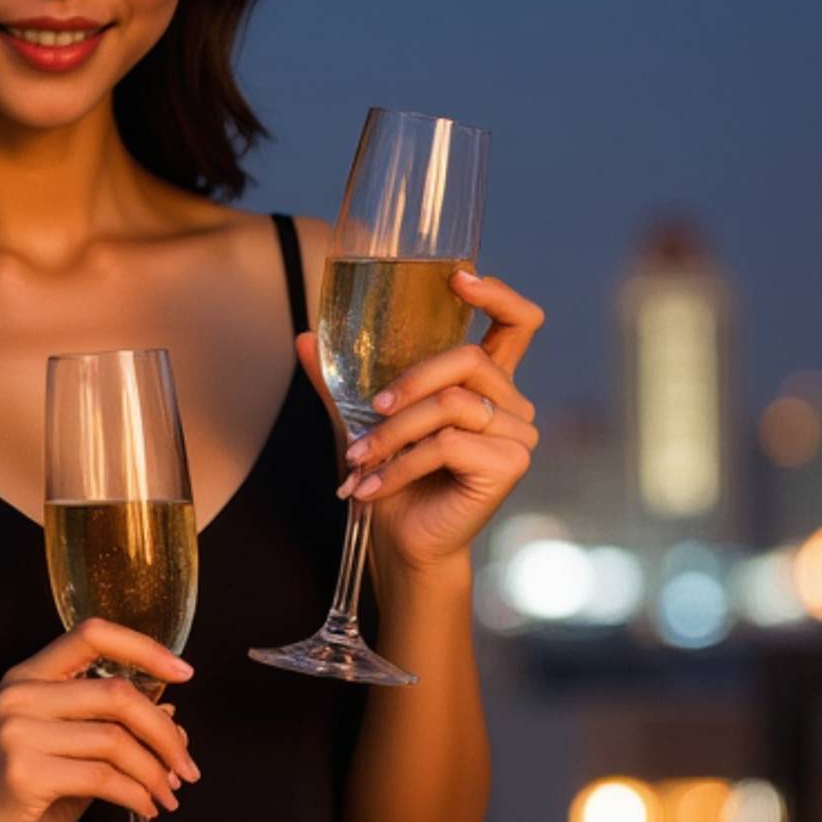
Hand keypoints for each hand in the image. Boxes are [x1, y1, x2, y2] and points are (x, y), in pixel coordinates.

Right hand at [0, 617, 199, 821]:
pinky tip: (144, 809)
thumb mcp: (66, 753)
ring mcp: (17, 733)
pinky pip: (102, 778)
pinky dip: (136, 796)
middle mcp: (19, 696)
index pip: (91, 633)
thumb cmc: (15, 800)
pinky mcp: (22, 774)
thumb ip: (109, 730)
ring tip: (168, 794)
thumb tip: (172, 716)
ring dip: (156, 772)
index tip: (184, 672)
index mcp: (27, 678)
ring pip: (116, 740)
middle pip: (118, 694)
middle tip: (186, 766)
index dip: (144, 647)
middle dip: (165, 734)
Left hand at [314, 266, 544, 570]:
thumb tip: (304, 337)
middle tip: (369, 413)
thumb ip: (341, 382)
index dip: (497, 294)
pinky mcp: (509, 464)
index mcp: (486, 384)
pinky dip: (400, 464)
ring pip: (451, 404)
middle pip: (468, 359)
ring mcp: (517, 434)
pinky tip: (371, 487)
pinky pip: (447, 444)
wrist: (402, 544)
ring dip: (393, 434)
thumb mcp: (363, 422)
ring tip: (356, 460)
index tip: (458, 277)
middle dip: (409, 383)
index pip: (517, 324)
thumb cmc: (393, 482)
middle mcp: (510, 404)